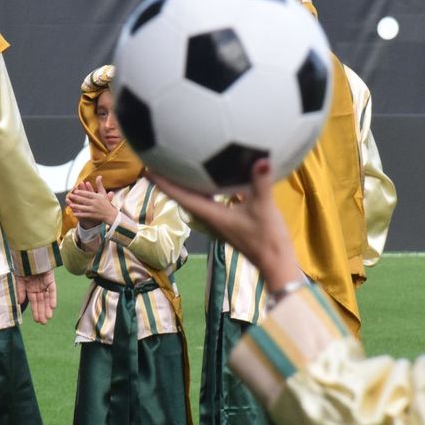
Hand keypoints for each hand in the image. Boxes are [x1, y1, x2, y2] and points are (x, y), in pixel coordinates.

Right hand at [17, 270, 56, 323]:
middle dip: (42, 312)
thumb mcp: (19, 280)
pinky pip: (52, 289)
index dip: (35, 311)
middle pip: (41, 302)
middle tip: (43, 322)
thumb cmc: (22, 266)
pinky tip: (52, 306)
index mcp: (30, 288)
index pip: (34, 302)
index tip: (37, 321)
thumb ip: (20, 291)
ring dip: (47, 307)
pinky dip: (52, 297)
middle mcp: (38, 287)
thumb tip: (20, 303)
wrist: (29, 254)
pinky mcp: (50, 279)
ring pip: (47, 298)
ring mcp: (45, 283)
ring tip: (48, 317)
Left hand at [65, 178, 118, 227]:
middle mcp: (95, 203)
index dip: (81, 192)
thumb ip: (99, 185)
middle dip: (76, 198)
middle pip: (84, 200)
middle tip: (70, 196)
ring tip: (70, 205)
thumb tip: (99, 176)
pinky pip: (84, 215)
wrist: (111, 214)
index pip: (88, 194)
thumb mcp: (103, 193)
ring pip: (83, 208)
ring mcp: (93, 210)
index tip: (75, 191)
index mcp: (97, 197)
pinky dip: (79, 214)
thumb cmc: (106, 203)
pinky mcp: (92, 216)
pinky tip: (73, 213)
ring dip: (76, 206)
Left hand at [148, 160, 302, 290]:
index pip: (182, 197)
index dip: (164, 183)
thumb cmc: (268, 240)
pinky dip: (210, 188)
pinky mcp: (231, 222)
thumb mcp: (265, 208)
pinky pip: (213, 201)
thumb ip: (261, 183)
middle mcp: (212, 218)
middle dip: (172, 181)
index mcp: (213, 215)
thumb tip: (261, 160)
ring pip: (199, 200)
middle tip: (160, 161)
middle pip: (185, 197)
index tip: (148, 169)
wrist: (276, 264)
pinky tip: (217, 176)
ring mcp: (221, 221)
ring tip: (182, 166)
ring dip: (189, 185)